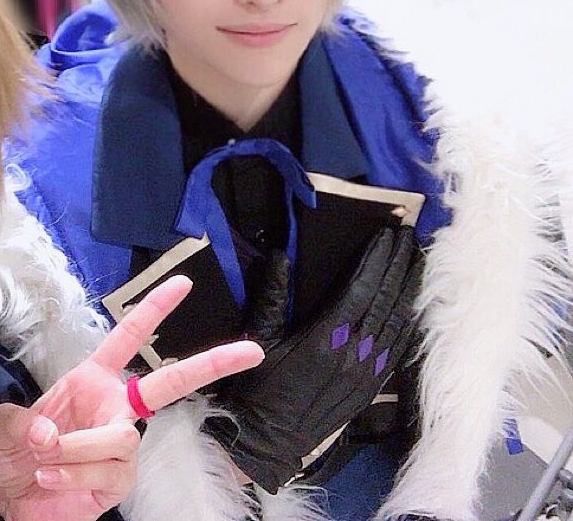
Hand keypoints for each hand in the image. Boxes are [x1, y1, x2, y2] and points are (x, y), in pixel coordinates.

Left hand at [0, 275, 264, 520]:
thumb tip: (52, 433)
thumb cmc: (18, 456)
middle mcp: (116, 408)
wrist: (15, 503)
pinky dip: (69, 472)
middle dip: (211, 363)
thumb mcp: (8, 426)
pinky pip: (106, 471)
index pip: (128, 338)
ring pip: (120, 437)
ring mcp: (122, 447)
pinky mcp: (120, 482)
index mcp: (94, 380)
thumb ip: (23, 420)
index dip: (153, 310)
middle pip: (171, 384)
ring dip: (75, 447)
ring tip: (43, 458)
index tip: (182, 283)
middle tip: (251, 351)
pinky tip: (48, 477)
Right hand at [221, 225, 423, 491]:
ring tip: (418, 260)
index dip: (377, 260)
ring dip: (410, 289)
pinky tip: (414, 305)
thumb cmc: (258, 387)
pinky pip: (398, 349)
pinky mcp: (370, 387)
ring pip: (397, 323)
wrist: (268, 441)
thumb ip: (271, 295)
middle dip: (399, 266)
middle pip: (385, 301)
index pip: (361, 289)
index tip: (387, 234)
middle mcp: (353, 354)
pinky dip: (408, 322)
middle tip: (410, 236)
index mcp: (325, 338)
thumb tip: (279, 256)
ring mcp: (366, 373)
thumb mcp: (258, 337)